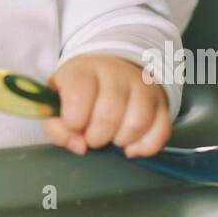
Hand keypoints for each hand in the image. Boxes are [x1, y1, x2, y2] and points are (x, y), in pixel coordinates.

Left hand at [41, 54, 171, 157]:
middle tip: (91, 136)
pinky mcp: (160, 102)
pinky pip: (161, 131)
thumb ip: (56, 127)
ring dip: (120, 141)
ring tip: (111, 137)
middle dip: (96, 137)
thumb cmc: (79, 91)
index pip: (78, 97)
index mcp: (83, 69)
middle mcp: (115, 73)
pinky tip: (130, 147)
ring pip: (137, 123)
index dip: (73, 122)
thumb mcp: (56, 102)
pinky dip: (145, 147)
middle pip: (108, 116)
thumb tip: (79, 146)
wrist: (108, 70)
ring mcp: (141, 86)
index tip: (72, 124)